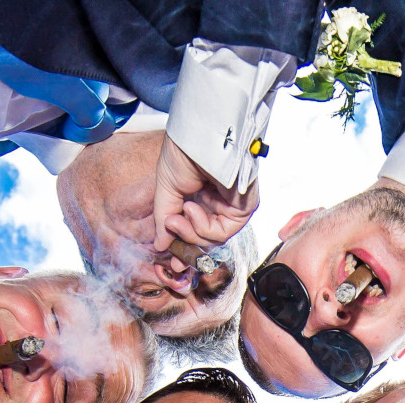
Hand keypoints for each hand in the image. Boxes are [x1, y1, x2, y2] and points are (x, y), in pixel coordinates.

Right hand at [151, 137, 257, 252]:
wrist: (196, 139)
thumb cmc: (182, 155)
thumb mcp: (167, 191)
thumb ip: (164, 220)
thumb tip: (160, 245)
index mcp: (201, 197)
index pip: (196, 230)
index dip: (182, 245)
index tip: (170, 261)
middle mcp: (219, 204)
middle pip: (204, 239)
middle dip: (184, 241)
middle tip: (170, 233)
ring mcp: (232, 206)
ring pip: (212, 239)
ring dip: (190, 232)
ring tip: (178, 215)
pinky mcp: (243, 208)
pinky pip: (222, 232)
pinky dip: (203, 227)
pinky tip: (191, 209)